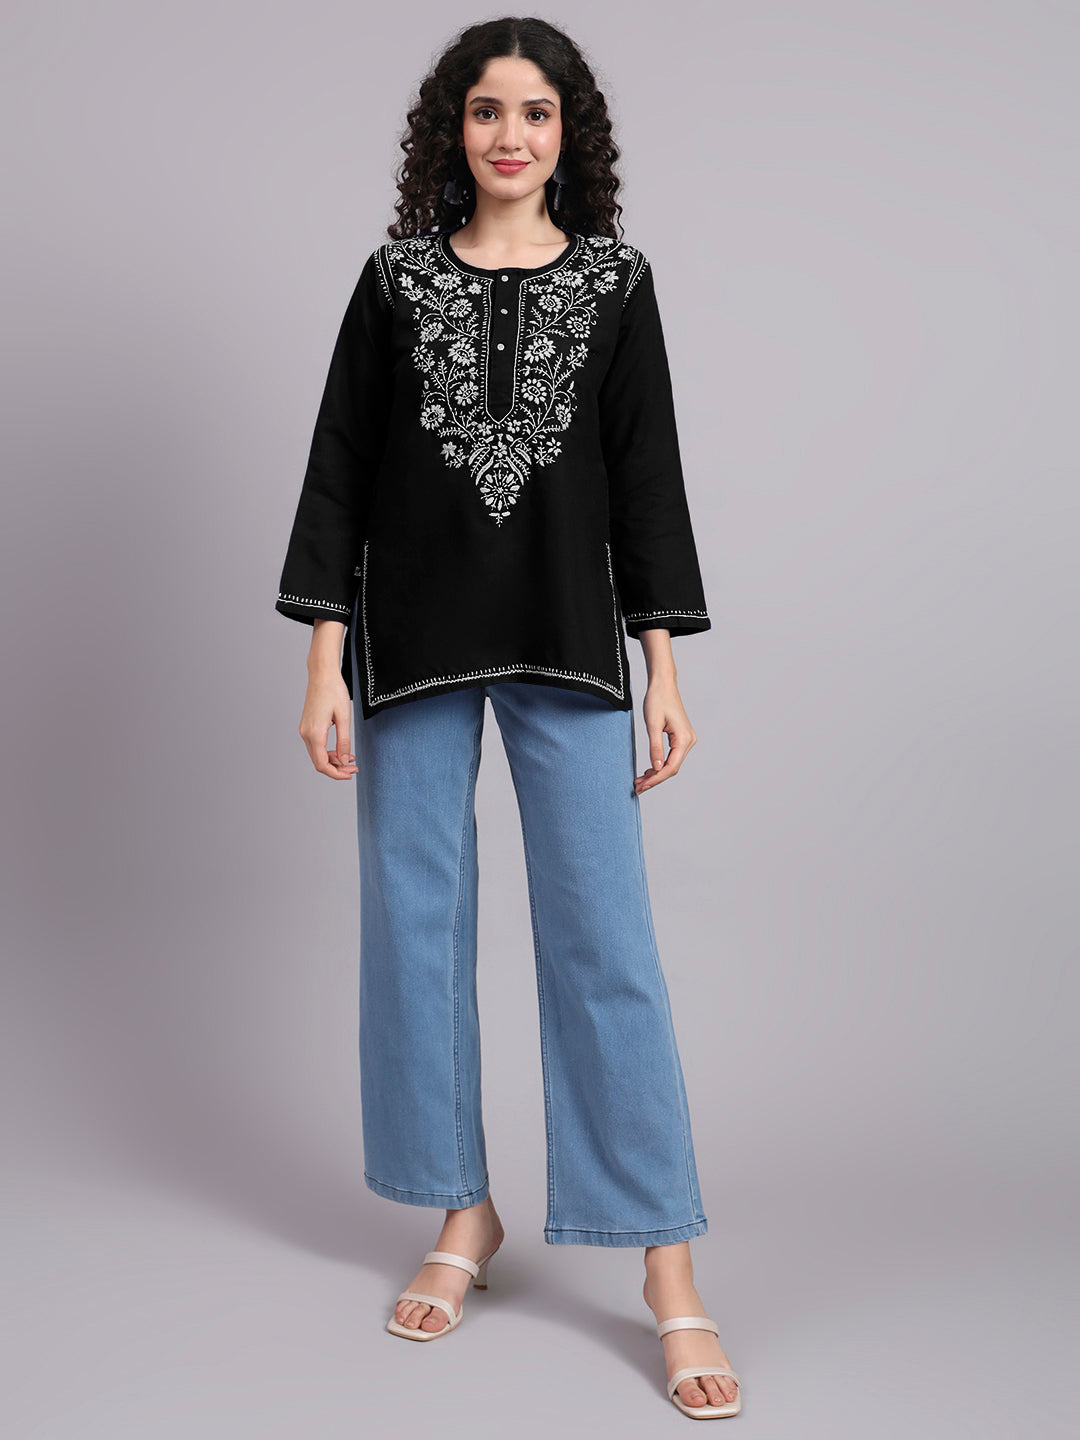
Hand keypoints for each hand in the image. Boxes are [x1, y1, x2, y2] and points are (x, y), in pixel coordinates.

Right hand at [298, 670, 356, 778]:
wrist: (322, 674)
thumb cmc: (334, 691)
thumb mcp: (344, 717)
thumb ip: (344, 741)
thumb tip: (344, 760)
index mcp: (315, 733)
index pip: (322, 764)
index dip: (336, 774)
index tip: (350, 774)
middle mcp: (306, 733)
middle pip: (319, 762)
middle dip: (336, 768)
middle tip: (354, 768)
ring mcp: (305, 729)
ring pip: (317, 754)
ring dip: (333, 760)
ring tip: (351, 759)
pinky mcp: (307, 725)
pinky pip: (316, 745)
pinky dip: (328, 750)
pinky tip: (341, 749)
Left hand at [635, 678, 696, 793]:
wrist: (663, 684)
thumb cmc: (657, 699)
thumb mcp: (652, 724)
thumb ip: (654, 747)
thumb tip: (656, 768)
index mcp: (684, 739)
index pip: (670, 767)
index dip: (655, 779)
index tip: (641, 786)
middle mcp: (689, 741)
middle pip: (672, 768)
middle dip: (654, 779)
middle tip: (637, 787)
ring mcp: (686, 740)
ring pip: (671, 764)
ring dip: (656, 773)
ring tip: (640, 780)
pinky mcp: (680, 738)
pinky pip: (671, 756)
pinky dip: (659, 765)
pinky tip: (649, 770)